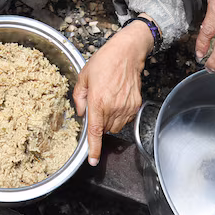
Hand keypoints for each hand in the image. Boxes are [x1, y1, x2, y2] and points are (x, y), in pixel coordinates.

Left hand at [72, 21, 152, 164]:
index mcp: (98, 101)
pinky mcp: (135, 106)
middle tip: (98, 105)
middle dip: (99, 123)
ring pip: (115, 126)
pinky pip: (125, 120)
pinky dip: (120, 115)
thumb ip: (79, 97)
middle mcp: (113, 107)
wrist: (127, 53)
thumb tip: (82, 114)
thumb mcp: (84, 76)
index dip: (94, 149)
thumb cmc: (104, 62)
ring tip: (108, 100)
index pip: (95, 131)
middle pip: (104, 129)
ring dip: (109, 120)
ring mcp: (126, 107)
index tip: (93, 161)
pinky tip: (117, 99)